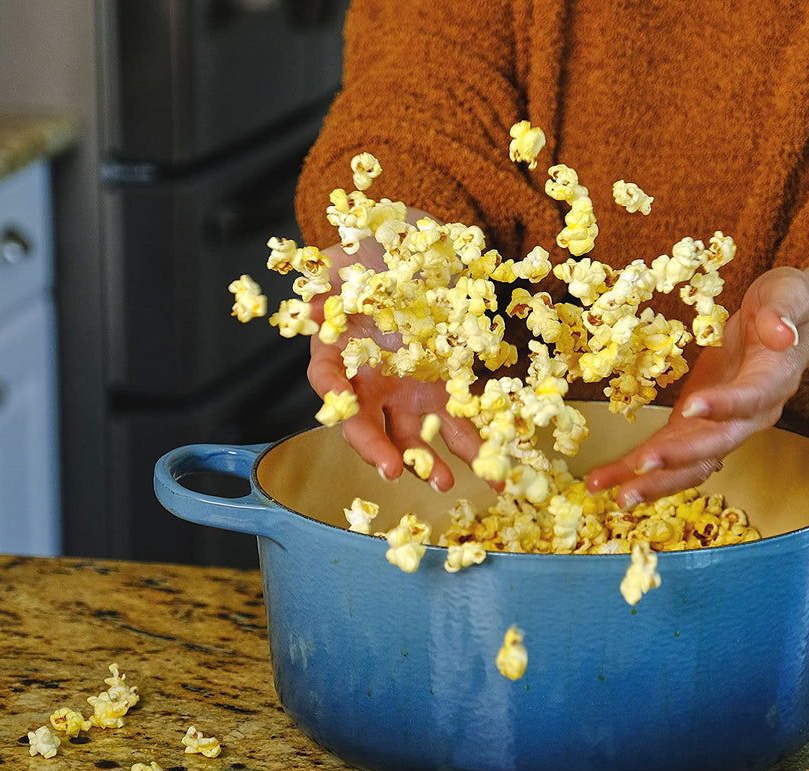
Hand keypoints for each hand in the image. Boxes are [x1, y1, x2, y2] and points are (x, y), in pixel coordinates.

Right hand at [305, 237, 481, 490]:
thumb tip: (312, 302)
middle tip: (392, 469)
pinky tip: (496, 470)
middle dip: (379, 450)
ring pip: (415, 436)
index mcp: (339, 353)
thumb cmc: (369, 255)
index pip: (328, 380)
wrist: (408, 248)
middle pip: (368, 424)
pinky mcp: (445, 390)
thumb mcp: (343, 260)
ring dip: (428, 463)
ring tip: (445, 483)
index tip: (339, 402)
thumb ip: (326, 281)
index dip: (332, 394)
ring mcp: (408, 392)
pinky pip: (460, 423)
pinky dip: (478, 446)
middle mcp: (371, 383)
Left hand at [583, 249, 808, 506]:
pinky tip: (605, 481)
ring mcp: (721, 426)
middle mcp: (750, 415)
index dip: (723, 406)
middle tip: (640, 468)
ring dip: (654, 482)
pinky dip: (635, 470)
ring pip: (691, 464)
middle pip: (716, 446)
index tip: (692, 406)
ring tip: (617, 496)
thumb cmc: (789, 306)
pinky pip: (668, 454)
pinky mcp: (695, 427)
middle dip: (678, 459)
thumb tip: (781, 332)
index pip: (750, 398)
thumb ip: (786, 310)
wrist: (787, 328)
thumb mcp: (791, 292)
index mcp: (774, 381)